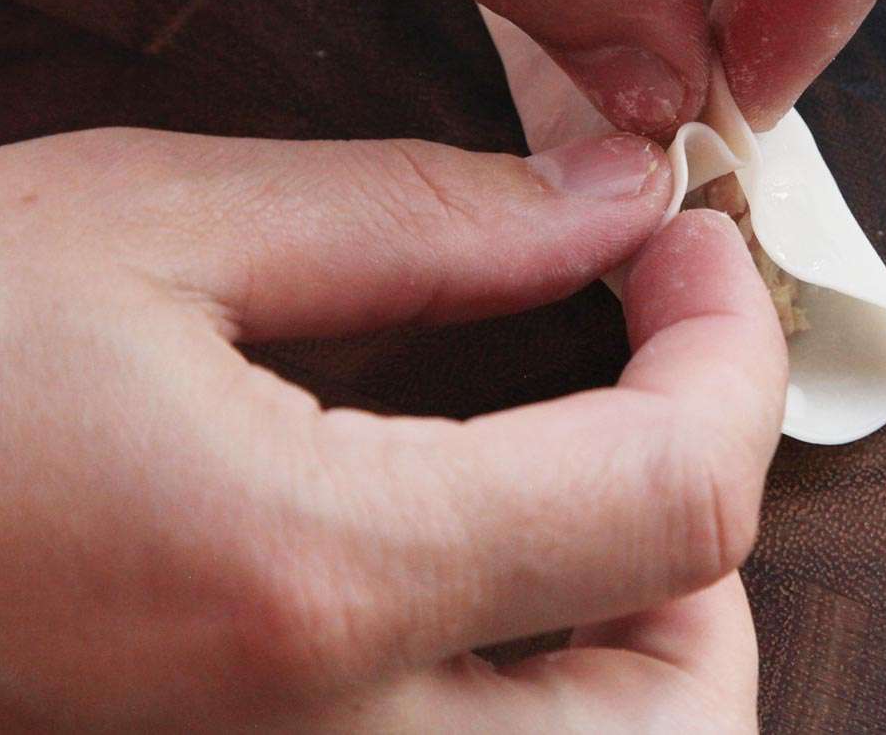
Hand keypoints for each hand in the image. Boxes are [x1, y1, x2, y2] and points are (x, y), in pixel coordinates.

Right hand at [0, 129, 785, 730]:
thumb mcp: (148, 230)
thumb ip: (421, 219)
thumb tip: (609, 201)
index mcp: (305, 582)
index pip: (678, 501)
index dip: (737, 351)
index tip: (698, 249)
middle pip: (687, 702)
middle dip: (710, 524)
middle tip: (656, 372)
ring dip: (650, 616)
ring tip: (586, 457)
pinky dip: (552, 674)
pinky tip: (489, 547)